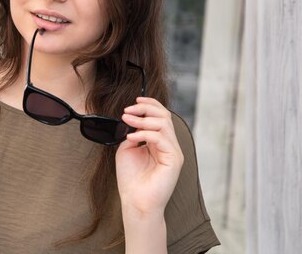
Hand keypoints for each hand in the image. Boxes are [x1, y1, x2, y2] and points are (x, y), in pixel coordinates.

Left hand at [116, 97, 183, 217]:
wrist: (135, 202)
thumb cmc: (131, 179)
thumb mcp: (127, 148)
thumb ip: (132, 132)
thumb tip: (133, 118)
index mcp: (160, 142)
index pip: (161, 116)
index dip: (150, 104)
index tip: (135, 101)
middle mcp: (170, 145)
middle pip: (165, 115)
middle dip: (145, 108)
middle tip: (128, 110)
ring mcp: (174, 152)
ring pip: (164, 124)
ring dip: (142, 119)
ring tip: (127, 121)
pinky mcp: (174, 160)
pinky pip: (161, 138)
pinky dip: (143, 134)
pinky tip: (131, 138)